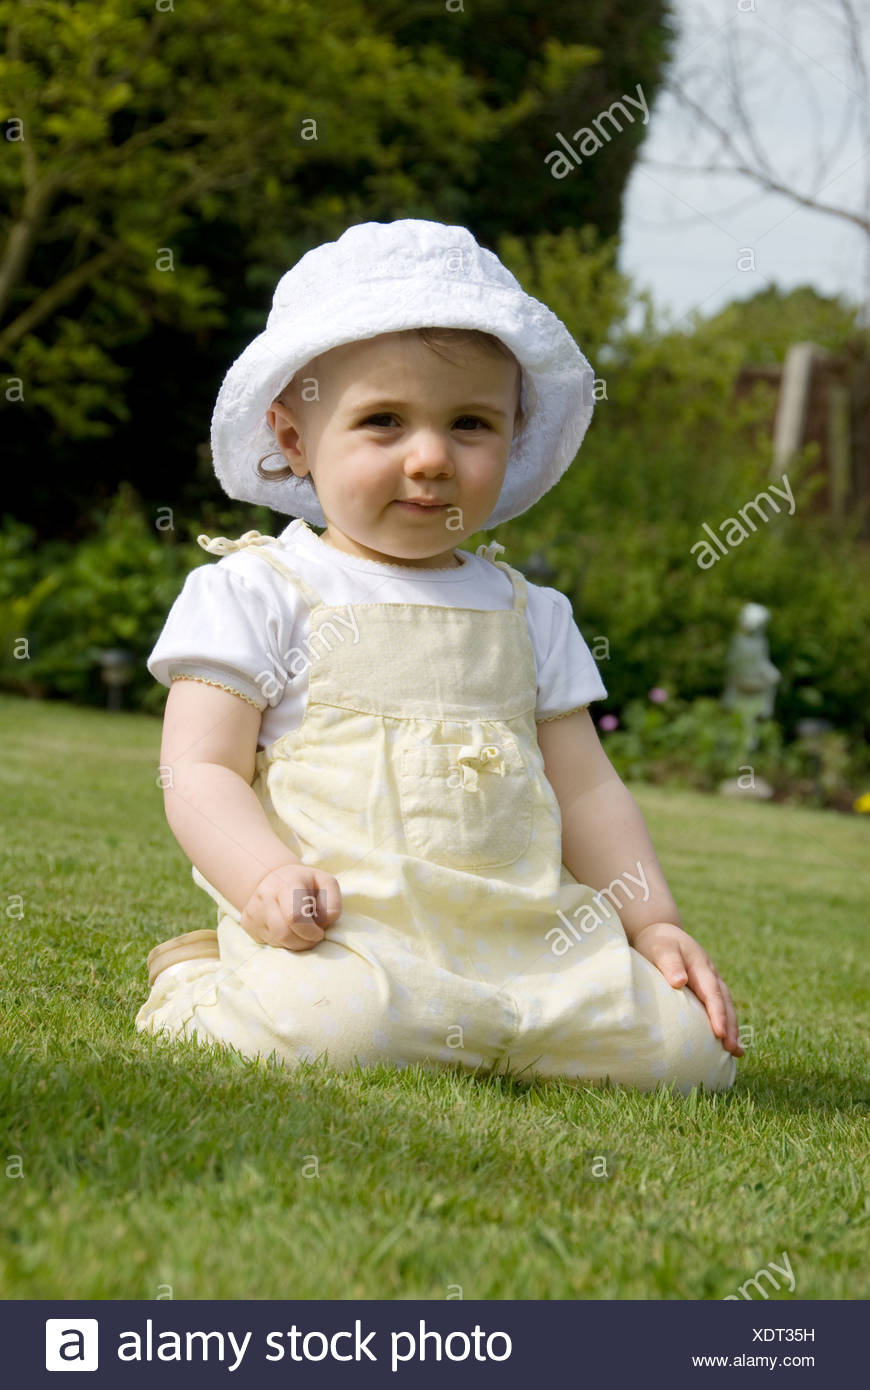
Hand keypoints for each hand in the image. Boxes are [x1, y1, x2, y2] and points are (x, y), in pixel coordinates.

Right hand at [241, 863, 341, 950]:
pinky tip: (286, 929)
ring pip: (275, 941)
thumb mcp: (326, 883)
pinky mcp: (247, 923)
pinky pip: (267, 943)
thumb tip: (324, 922)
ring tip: (300, 932)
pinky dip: (281, 942)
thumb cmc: (305, 883)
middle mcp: (265, 896)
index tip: (319, 932)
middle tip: (312, 938)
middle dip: (303, 943)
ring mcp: (253, 910)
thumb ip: (333, 902)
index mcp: (287, 884)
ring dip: (294, 944)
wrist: (273, 877)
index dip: (310, 931)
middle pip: (284, 934)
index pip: (295, 916)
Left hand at [631, 921, 743, 1056]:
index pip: (712, 992)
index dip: (717, 1013)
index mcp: (701, 966)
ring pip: (726, 1006)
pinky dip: (725, 1023)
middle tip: (732, 1049)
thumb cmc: (658, 942)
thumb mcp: (661, 948)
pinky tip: (725, 1042)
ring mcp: (711, 982)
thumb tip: (679, 982)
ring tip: (736, 1052)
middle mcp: (711, 975)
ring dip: (732, 1028)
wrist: (661, 933)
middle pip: (725, 1002)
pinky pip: (719, 1007)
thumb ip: (670, 963)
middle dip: (730, 1026)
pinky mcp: (706, 989)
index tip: (719, 1032)